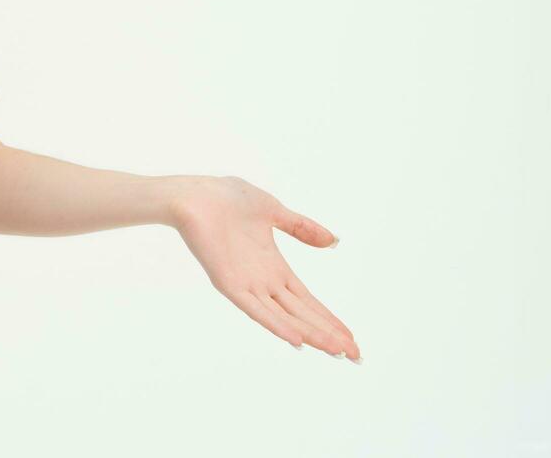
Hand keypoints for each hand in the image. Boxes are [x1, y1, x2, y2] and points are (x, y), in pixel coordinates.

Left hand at [170, 175, 360, 362]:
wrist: (194, 194)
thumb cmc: (226, 199)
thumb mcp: (274, 211)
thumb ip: (302, 228)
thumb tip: (333, 241)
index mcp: (274, 267)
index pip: (308, 301)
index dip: (330, 318)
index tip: (352, 337)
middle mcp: (264, 281)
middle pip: (303, 315)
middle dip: (329, 334)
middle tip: (356, 356)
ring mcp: (247, 285)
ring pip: (286, 318)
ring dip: (312, 334)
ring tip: (336, 351)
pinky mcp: (229, 284)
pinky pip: (256, 310)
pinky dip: (276, 325)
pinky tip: (296, 340)